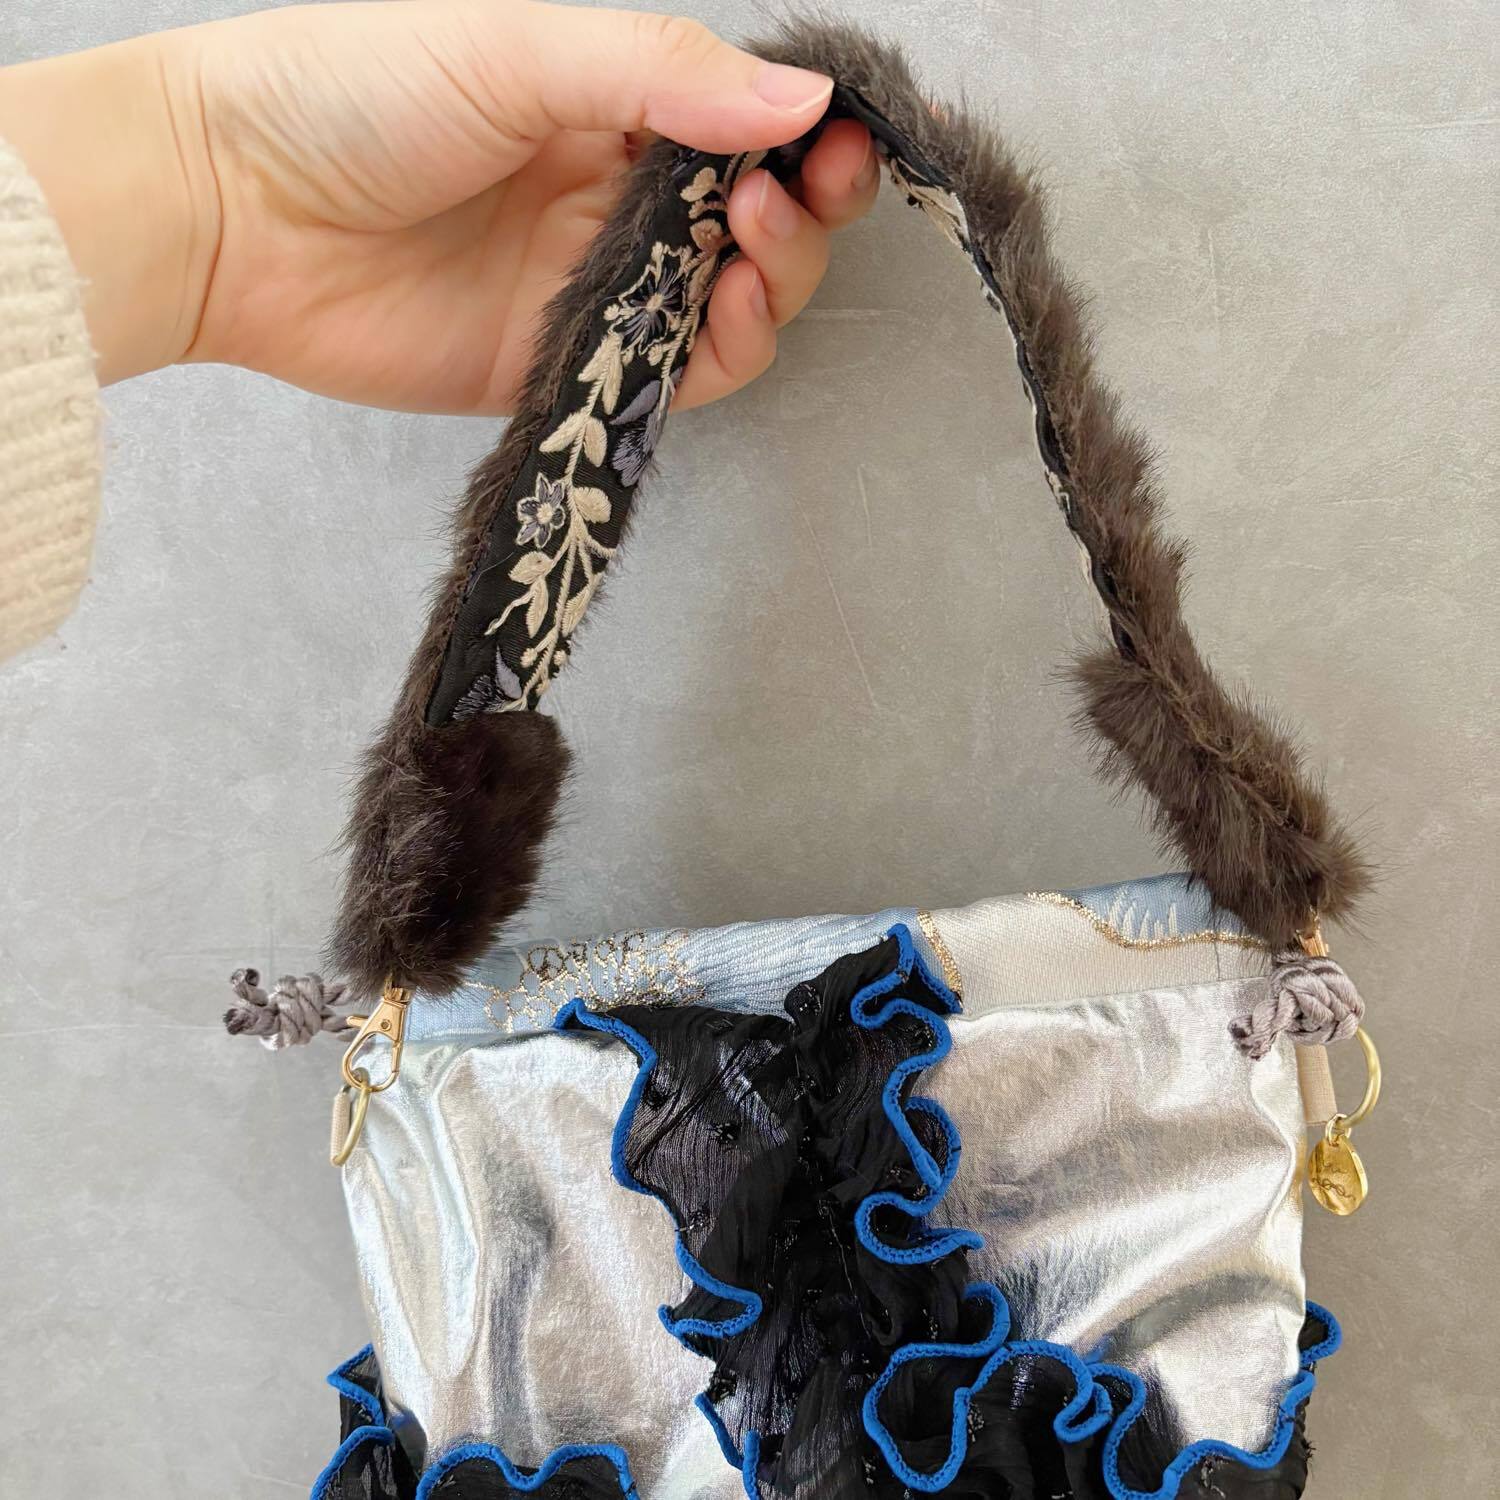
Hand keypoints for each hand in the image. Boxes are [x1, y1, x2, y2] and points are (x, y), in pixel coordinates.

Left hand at [0, 1, 879, 413]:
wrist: (230, 212)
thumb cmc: (352, 94)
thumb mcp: (516, 48)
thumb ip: (661, 74)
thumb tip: (805, 95)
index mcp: (610, 103)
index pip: (747, 125)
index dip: (809, 137)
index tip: (840, 142)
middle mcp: (613, 196)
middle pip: (757, 222)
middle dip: (802, 214)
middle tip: (792, 197)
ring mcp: (591, 286)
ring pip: (729, 305)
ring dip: (771, 284)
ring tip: (748, 247)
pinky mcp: (562, 367)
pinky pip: (670, 376)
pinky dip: (714, 355)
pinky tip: (717, 316)